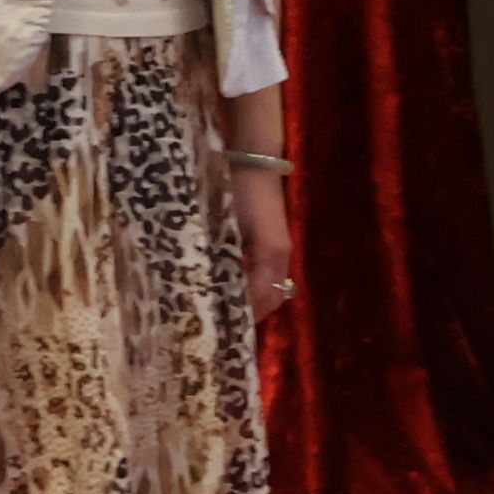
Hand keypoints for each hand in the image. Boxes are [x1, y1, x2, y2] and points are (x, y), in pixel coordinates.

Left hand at [234, 159, 295, 324]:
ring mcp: (277, 251)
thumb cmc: (238, 191)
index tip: (220, 330)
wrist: (252, 163)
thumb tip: (213, 290)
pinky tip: (227, 291)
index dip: (244, 316)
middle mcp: (280, 258)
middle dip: (248, 314)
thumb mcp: (229, 225)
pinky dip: (249, 287)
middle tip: (219, 328)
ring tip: (222, 314)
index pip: (262, 299)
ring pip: (268, 289)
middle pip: (268, 299)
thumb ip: (226, 258)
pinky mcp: (270, 244)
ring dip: (249, 303)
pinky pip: (263, 276)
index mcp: (272, 256)